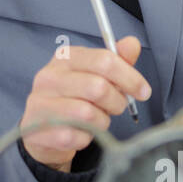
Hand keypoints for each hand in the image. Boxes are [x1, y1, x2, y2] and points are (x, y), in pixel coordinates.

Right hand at [19, 36, 150, 170]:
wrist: (42, 128)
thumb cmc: (74, 98)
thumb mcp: (94, 75)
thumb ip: (115, 61)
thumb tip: (132, 43)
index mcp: (65, 58)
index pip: (104, 60)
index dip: (130, 77)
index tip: (143, 91)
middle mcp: (49, 77)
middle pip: (98, 87)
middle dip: (117, 102)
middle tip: (117, 107)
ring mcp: (41, 104)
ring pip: (88, 114)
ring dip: (102, 122)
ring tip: (97, 120)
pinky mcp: (39, 130)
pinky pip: (77, 136)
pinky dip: (86, 138)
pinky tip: (81, 132)